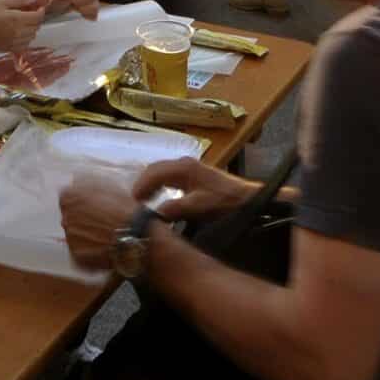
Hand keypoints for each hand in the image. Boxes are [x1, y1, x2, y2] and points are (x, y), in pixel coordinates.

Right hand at [0, 0, 47, 53]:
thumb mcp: (1, 2)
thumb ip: (19, 1)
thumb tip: (34, 0)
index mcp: (16, 18)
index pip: (38, 17)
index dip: (41, 11)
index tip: (40, 6)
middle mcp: (18, 32)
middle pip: (36, 27)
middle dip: (36, 19)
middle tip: (30, 12)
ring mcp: (15, 42)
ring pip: (32, 36)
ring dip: (31, 29)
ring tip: (22, 22)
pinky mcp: (10, 49)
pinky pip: (25, 45)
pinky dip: (26, 38)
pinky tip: (18, 32)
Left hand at [58, 172, 135, 271]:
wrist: (135, 235)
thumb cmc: (123, 208)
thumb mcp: (106, 184)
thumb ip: (86, 182)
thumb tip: (75, 182)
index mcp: (69, 198)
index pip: (67, 199)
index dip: (82, 203)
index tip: (94, 208)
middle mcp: (65, 218)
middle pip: (70, 217)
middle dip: (82, 219)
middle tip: (101, 223)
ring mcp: (70, 239)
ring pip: (75, 235)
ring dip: (85, 235)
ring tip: (105, 236)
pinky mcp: (77, 257)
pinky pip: (80, 252)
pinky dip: (89, 251)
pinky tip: (103, 248)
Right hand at [131, 156, 253, 221]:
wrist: (248, 200)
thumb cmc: (225, 202)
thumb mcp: (199, 207)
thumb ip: (175, 209)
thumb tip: (152, 215)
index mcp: (183, 168)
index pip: (153, 173)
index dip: (140, 187)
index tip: (131, 203)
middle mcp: (183, 164)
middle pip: (154, 169)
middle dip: (141, 185)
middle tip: (132, 203)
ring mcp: (188, 168)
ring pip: (160, 172)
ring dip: (149, 185)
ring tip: (141, 202)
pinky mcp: (193, 175)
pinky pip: (168, 177)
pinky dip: (158, 185)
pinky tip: (157, 198)